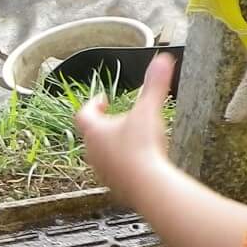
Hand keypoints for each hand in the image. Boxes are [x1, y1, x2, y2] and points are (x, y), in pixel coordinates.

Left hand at [74, 52, 176, 208]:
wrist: (148, 186)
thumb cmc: (143, 147)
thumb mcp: (149, 110)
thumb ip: (155, 85)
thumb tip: (163, 60)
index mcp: (95, 131)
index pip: (84, 113)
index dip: (92, 104)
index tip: (103, 100)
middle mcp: (93, 152)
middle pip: (92, 134)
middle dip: (104, 125)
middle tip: (116, 119)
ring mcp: (102, 171)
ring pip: (102, 154)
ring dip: (112, 146)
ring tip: (129, 140)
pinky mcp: (114, 187)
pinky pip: (114, 172)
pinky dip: (122, 165)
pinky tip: (138, 163)